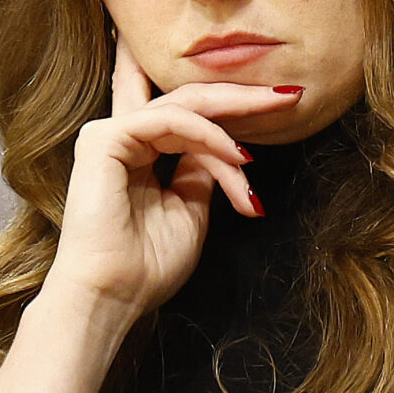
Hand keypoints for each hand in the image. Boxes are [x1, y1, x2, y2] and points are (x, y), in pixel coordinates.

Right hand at [48, 39, 300, 317]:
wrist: (113, 297)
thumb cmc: (147, 266)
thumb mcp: (192, 209)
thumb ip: (203, 171)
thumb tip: (230, 148)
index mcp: (140, 152)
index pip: (189, 111)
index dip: (235, 105)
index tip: (286, 102)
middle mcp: (124, 137)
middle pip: (191, 99)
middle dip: (243, 96)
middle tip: (289, 95)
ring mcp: (111, 135)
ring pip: (187, 106)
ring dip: (234, 125)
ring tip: (261, 152)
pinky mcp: (104, 140)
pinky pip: (171, 122)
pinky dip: (209, 137)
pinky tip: (236, 157)